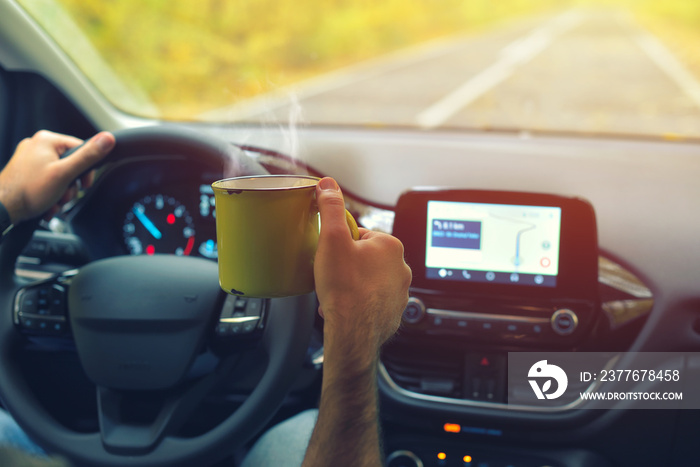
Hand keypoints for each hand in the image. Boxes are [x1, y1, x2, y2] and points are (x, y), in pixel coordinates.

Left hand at [0, 130, 114, 223]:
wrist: (3, 208)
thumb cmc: (28, 191)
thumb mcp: (65, 174)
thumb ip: (88, 156)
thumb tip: (108, 139)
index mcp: (46, 140)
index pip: (80, 149)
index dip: (86, 170)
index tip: (84, 184)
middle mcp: (36, 145)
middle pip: (70, 164)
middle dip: (70, 185)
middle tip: (64, 195)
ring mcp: (29, 159)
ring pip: (59, 174)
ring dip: (61, 192)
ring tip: (53, 201)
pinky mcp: (25, 171)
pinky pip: (47, 180)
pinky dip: (50, 193)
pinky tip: (47, 202)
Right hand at [314, 177, 410, 360]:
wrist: (353, 331)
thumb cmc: (344, 287)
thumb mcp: (332, 239)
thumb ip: (331, 208)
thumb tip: (328, 185)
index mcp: (390, 246)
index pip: (361, 235)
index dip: (341, 244)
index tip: (332, 254)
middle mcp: (401, 268)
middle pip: (366, 258)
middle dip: (348, 265)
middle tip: (332, 274)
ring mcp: (400, 292)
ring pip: (370, 280)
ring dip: (354, 285)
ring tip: (338, 293)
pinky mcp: (394, 312)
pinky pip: (373, 301)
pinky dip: (360, 303)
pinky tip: (346, 307)